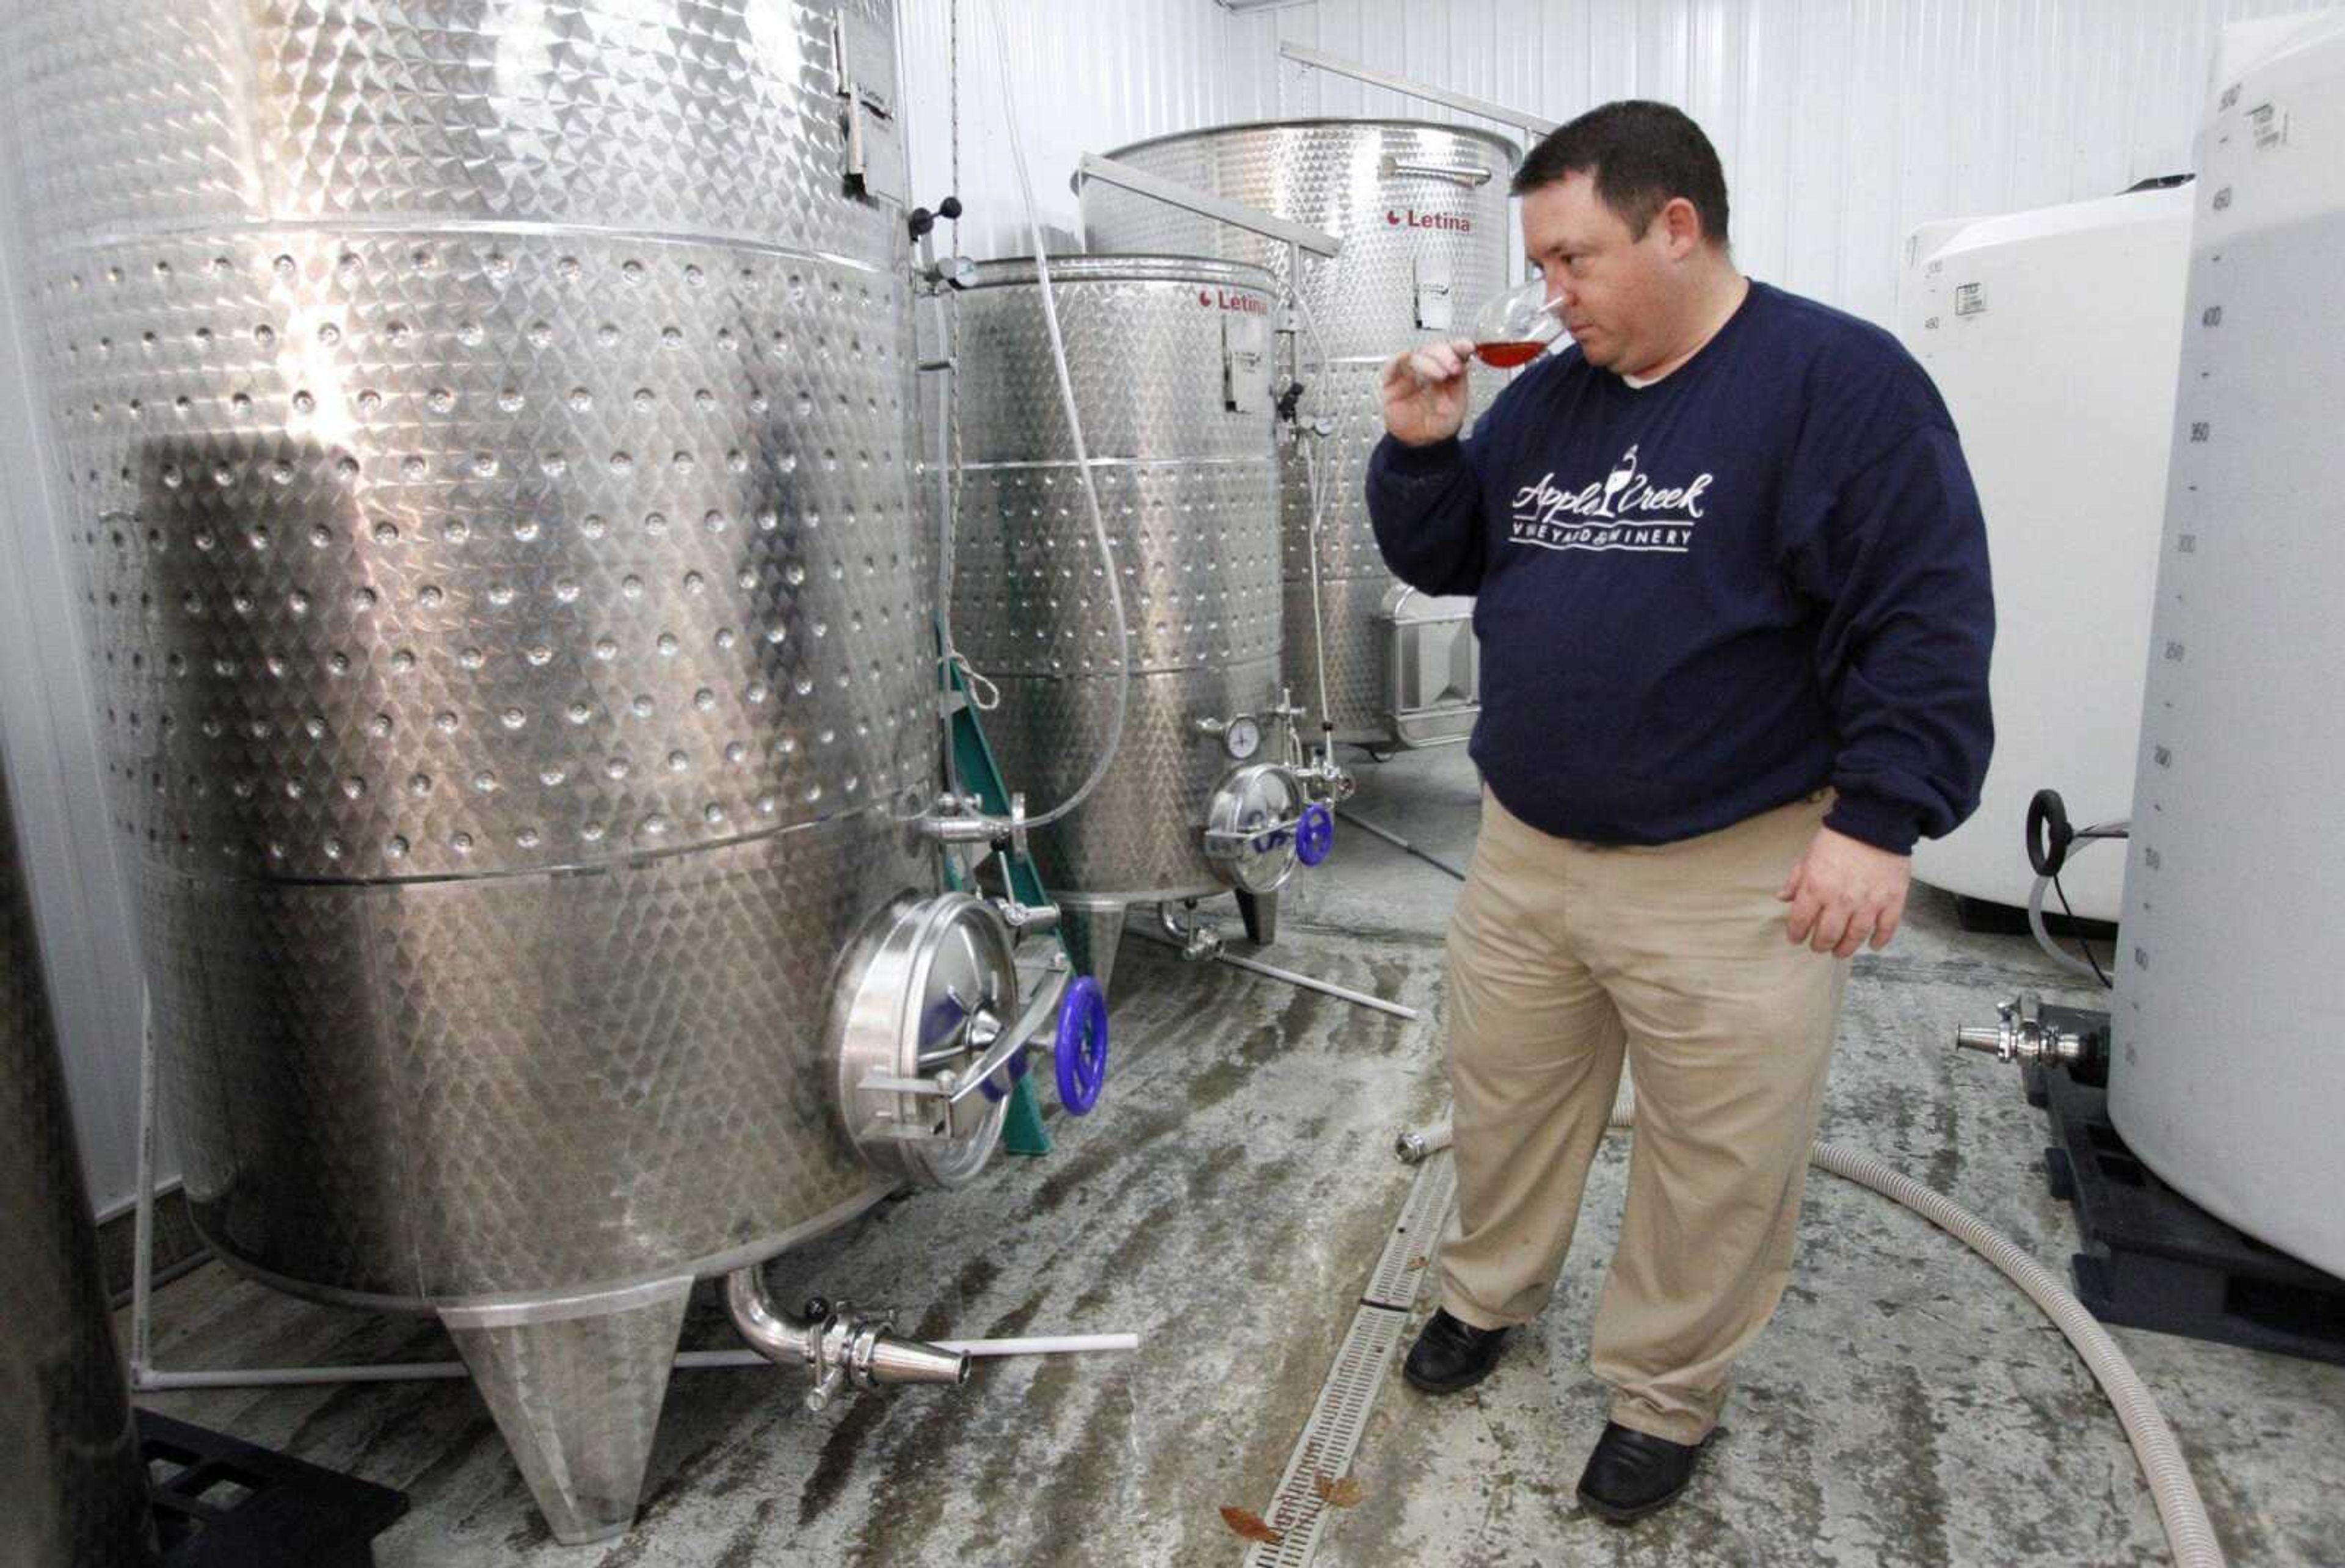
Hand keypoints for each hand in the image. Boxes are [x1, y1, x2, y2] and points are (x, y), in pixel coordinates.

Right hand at [1380, 337, 1475, 445]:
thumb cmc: (1438, 425)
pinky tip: (1415, 367)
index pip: (1452, 352)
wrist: (1421, 444)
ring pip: (1417, 354)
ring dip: (1430, 360)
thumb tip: (1460, 362)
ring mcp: (1410, 374)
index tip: (1467, 347)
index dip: (1459, 346)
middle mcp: (1427, 370)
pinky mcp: (1392, 381)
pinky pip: (1394, 364)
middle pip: (1434, 349)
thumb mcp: (1457, 404)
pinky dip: (1404, 360)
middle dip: (1446, 354)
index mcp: (1445, 372)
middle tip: (1453, 367)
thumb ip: (1459, 382)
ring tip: (1441, 375)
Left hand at [1778, 826, 1910, 957]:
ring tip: (1840, 951)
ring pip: (1855, 937)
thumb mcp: (1809, 855)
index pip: (1801, 922)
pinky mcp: (1892, 900)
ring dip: (1846, 948)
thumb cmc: (1839, 837)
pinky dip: (1880, 940)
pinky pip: (1886, 928)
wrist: (1874, 822)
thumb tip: (1782, 898)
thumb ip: (1796, 879)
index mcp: (1816, 888)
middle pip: (1828, 935)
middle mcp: (1841, 901)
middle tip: (1819, 947)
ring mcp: (1868, 903)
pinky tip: (1873, 944)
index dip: (1796, 934)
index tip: (1796, 938)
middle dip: (1820, 945)